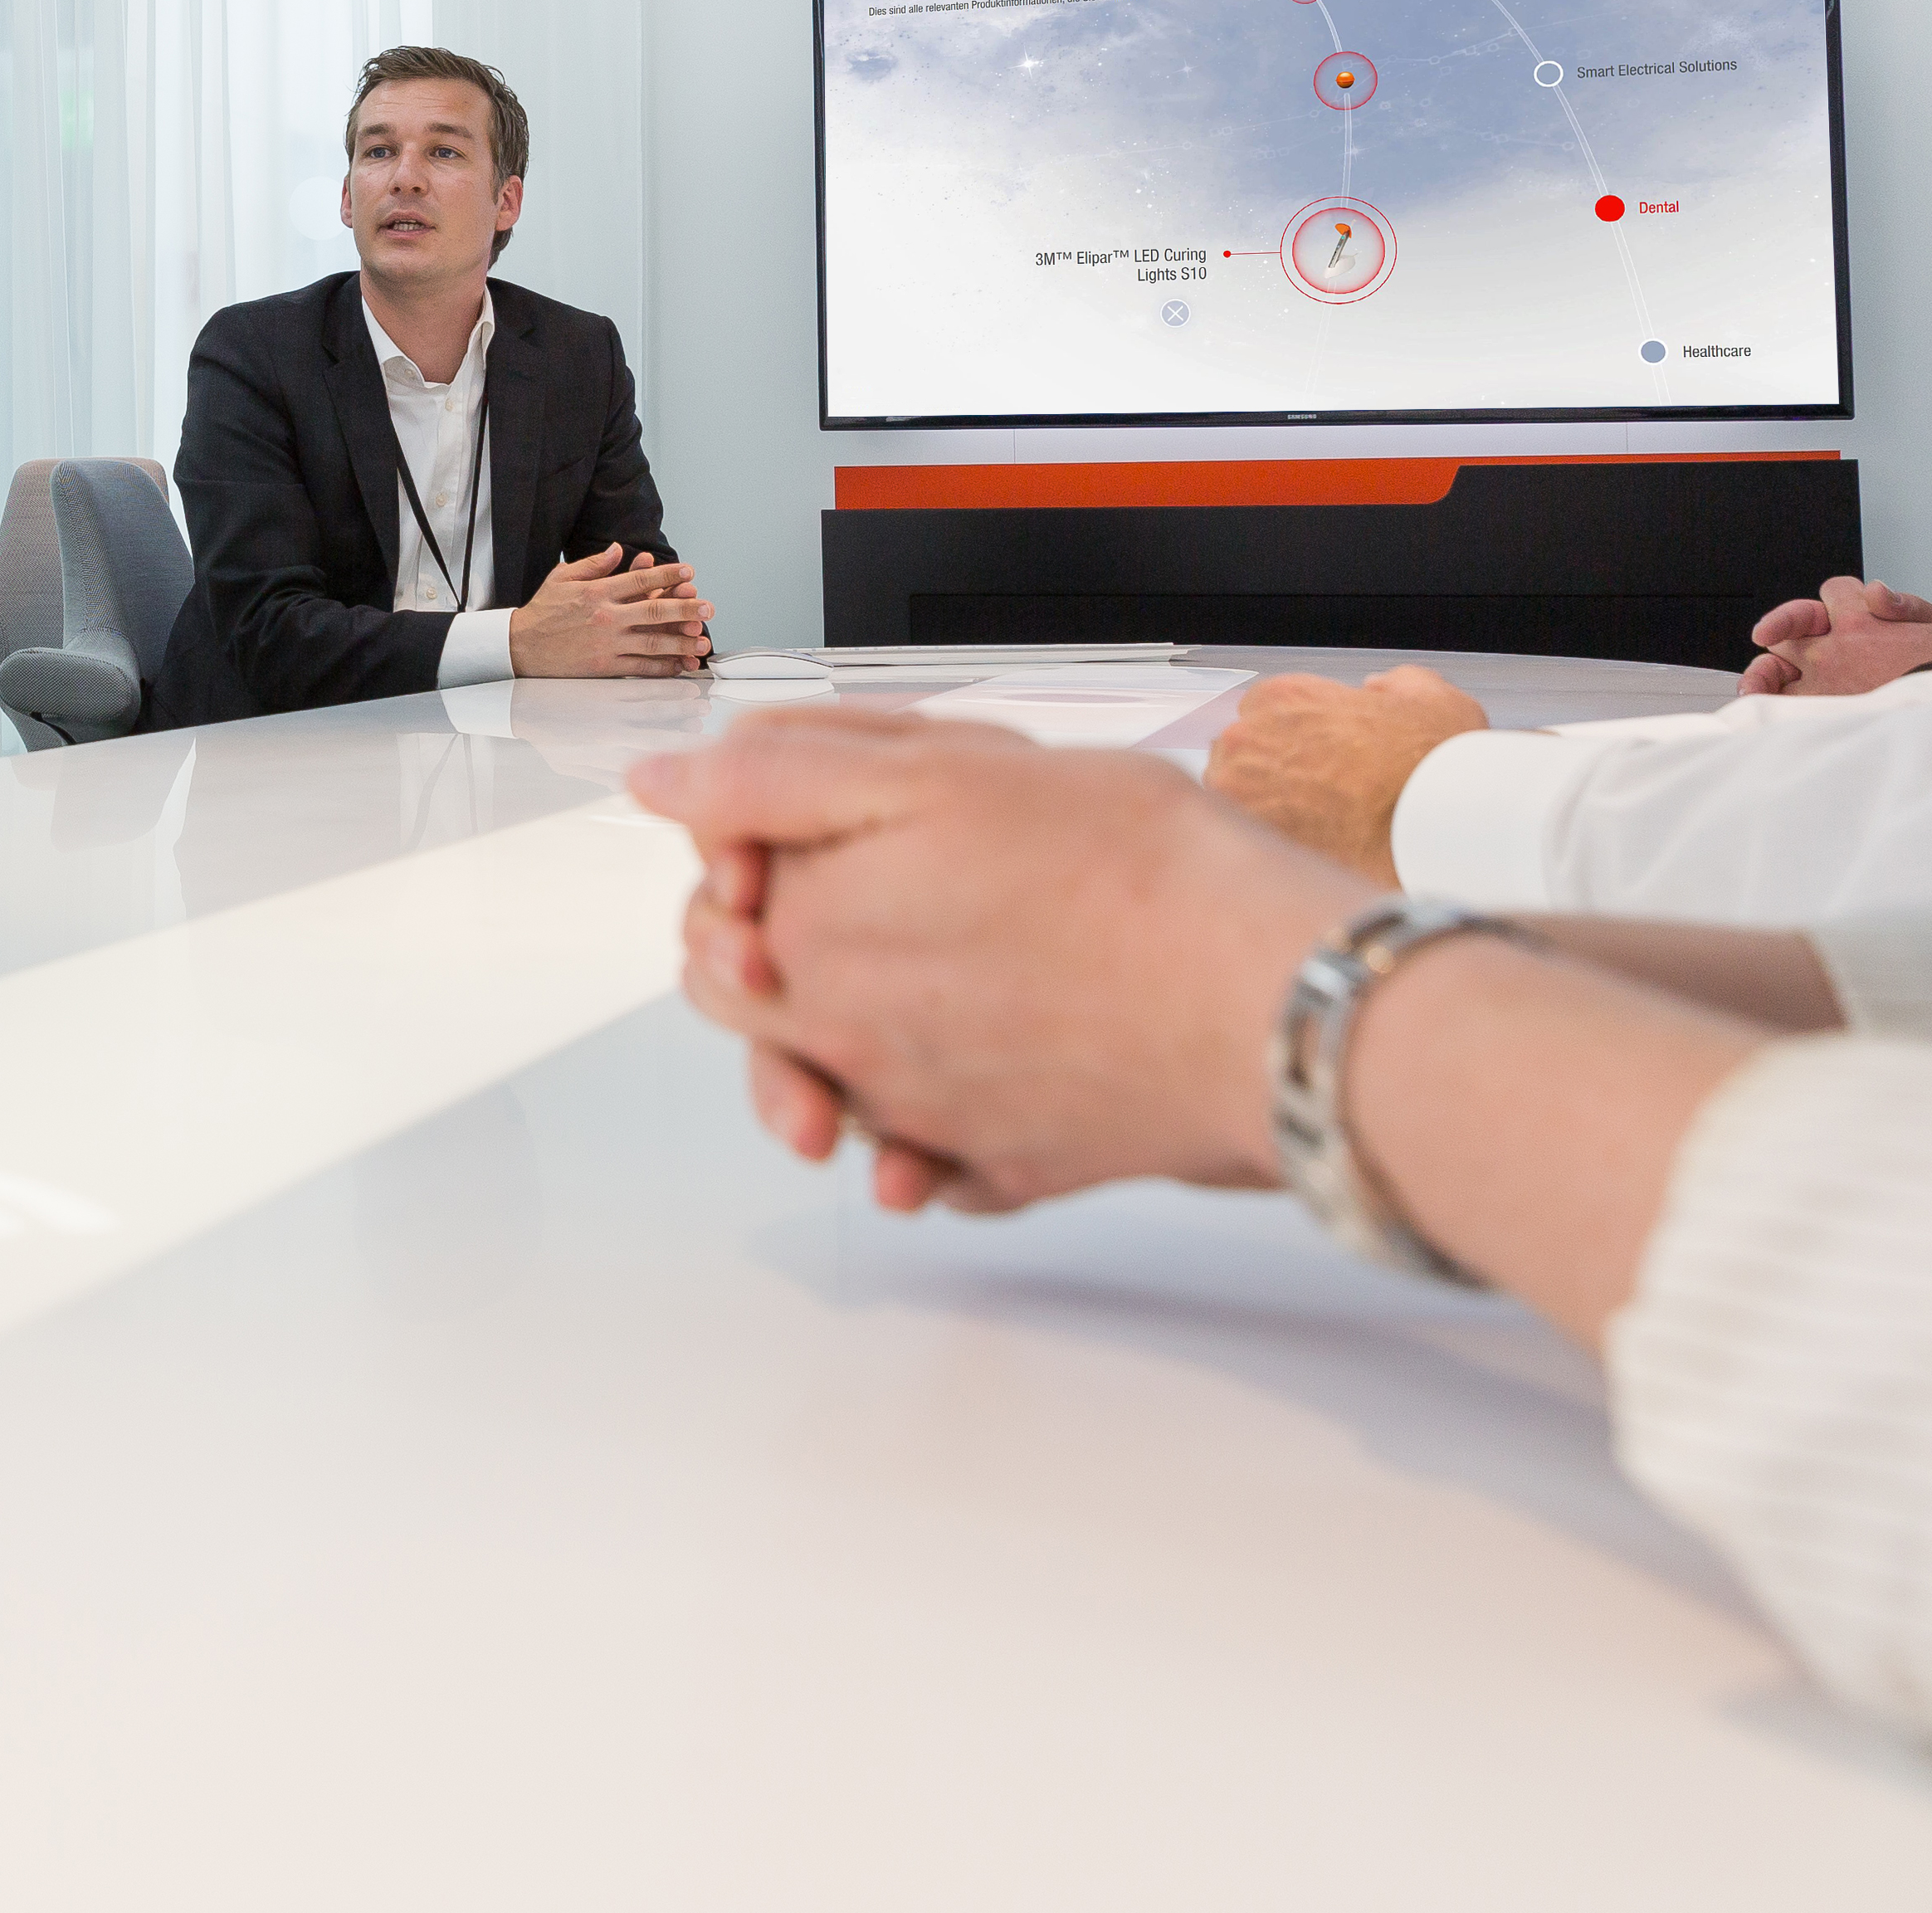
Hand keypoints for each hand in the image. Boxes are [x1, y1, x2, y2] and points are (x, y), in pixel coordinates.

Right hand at [508, 543, 715, 678]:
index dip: (668, 574)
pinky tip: (679, 665)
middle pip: (655, 611)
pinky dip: (662, 667)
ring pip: (653, 642)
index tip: (688, 572)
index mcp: (597, 592)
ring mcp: (607, 644)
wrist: (520, 647)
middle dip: (686, 608)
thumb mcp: (562, 578)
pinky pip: (640, 667)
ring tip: (703, 640)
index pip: (640, 580)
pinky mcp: (605, 666)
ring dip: (681, 642)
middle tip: (708, 607)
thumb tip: (618, 550)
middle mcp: (606, 617)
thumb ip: (593, 565)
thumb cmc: (542, 612)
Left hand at [635, 710, 1362, 1215]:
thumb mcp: (937, 765)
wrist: (1270, 1000)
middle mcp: (847, 1046)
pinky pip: (934, 1157)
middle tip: (882, 888)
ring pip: (839, 1085)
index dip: (751, 854)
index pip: (711, 911)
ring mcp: (926, 1119)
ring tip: (936, 975)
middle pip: (760, 1004)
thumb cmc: (1132, 874)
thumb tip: (661, 784)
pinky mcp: (1007, 1167)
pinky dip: (933, 1129)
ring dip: (857, 1036)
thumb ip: (774, 774)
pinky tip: (974, 1081)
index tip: (822, 826)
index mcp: (809, 942)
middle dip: (791, 945)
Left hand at [1204, 666, 1489, 884]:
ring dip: (1260, 810)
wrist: (1436, 823)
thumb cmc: (1434, 761)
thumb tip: (1378, 689)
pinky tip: (1301, 851)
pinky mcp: (1243, 836)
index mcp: (1282, 696)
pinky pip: (1241, 836)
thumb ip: (1393, 684)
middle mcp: (1249, 734)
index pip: (1259, 714)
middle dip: (1267, 774)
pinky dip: (1262, 843)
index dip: (1288, 740)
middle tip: (1311, 799)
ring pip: (1232, 797)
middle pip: (1238, 755)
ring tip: (1307, 830)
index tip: (1312, 762)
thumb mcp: (1428, 696)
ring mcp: (1238, 787)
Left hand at [1737, 575, 1931, 694]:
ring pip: (1773, 661)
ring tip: (1767, 673)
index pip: (1839, 590)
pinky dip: (1764, 701)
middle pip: (1794, 620)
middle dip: (1795, 624)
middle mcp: (1835, 646)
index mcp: (1867, 618)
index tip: (1861, 615)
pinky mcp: (1815, 713)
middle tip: (1796, 640)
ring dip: (1770, 666)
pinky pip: (1772, 704)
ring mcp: (1820, 680)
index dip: (1849, 598)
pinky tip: (1759, 704)